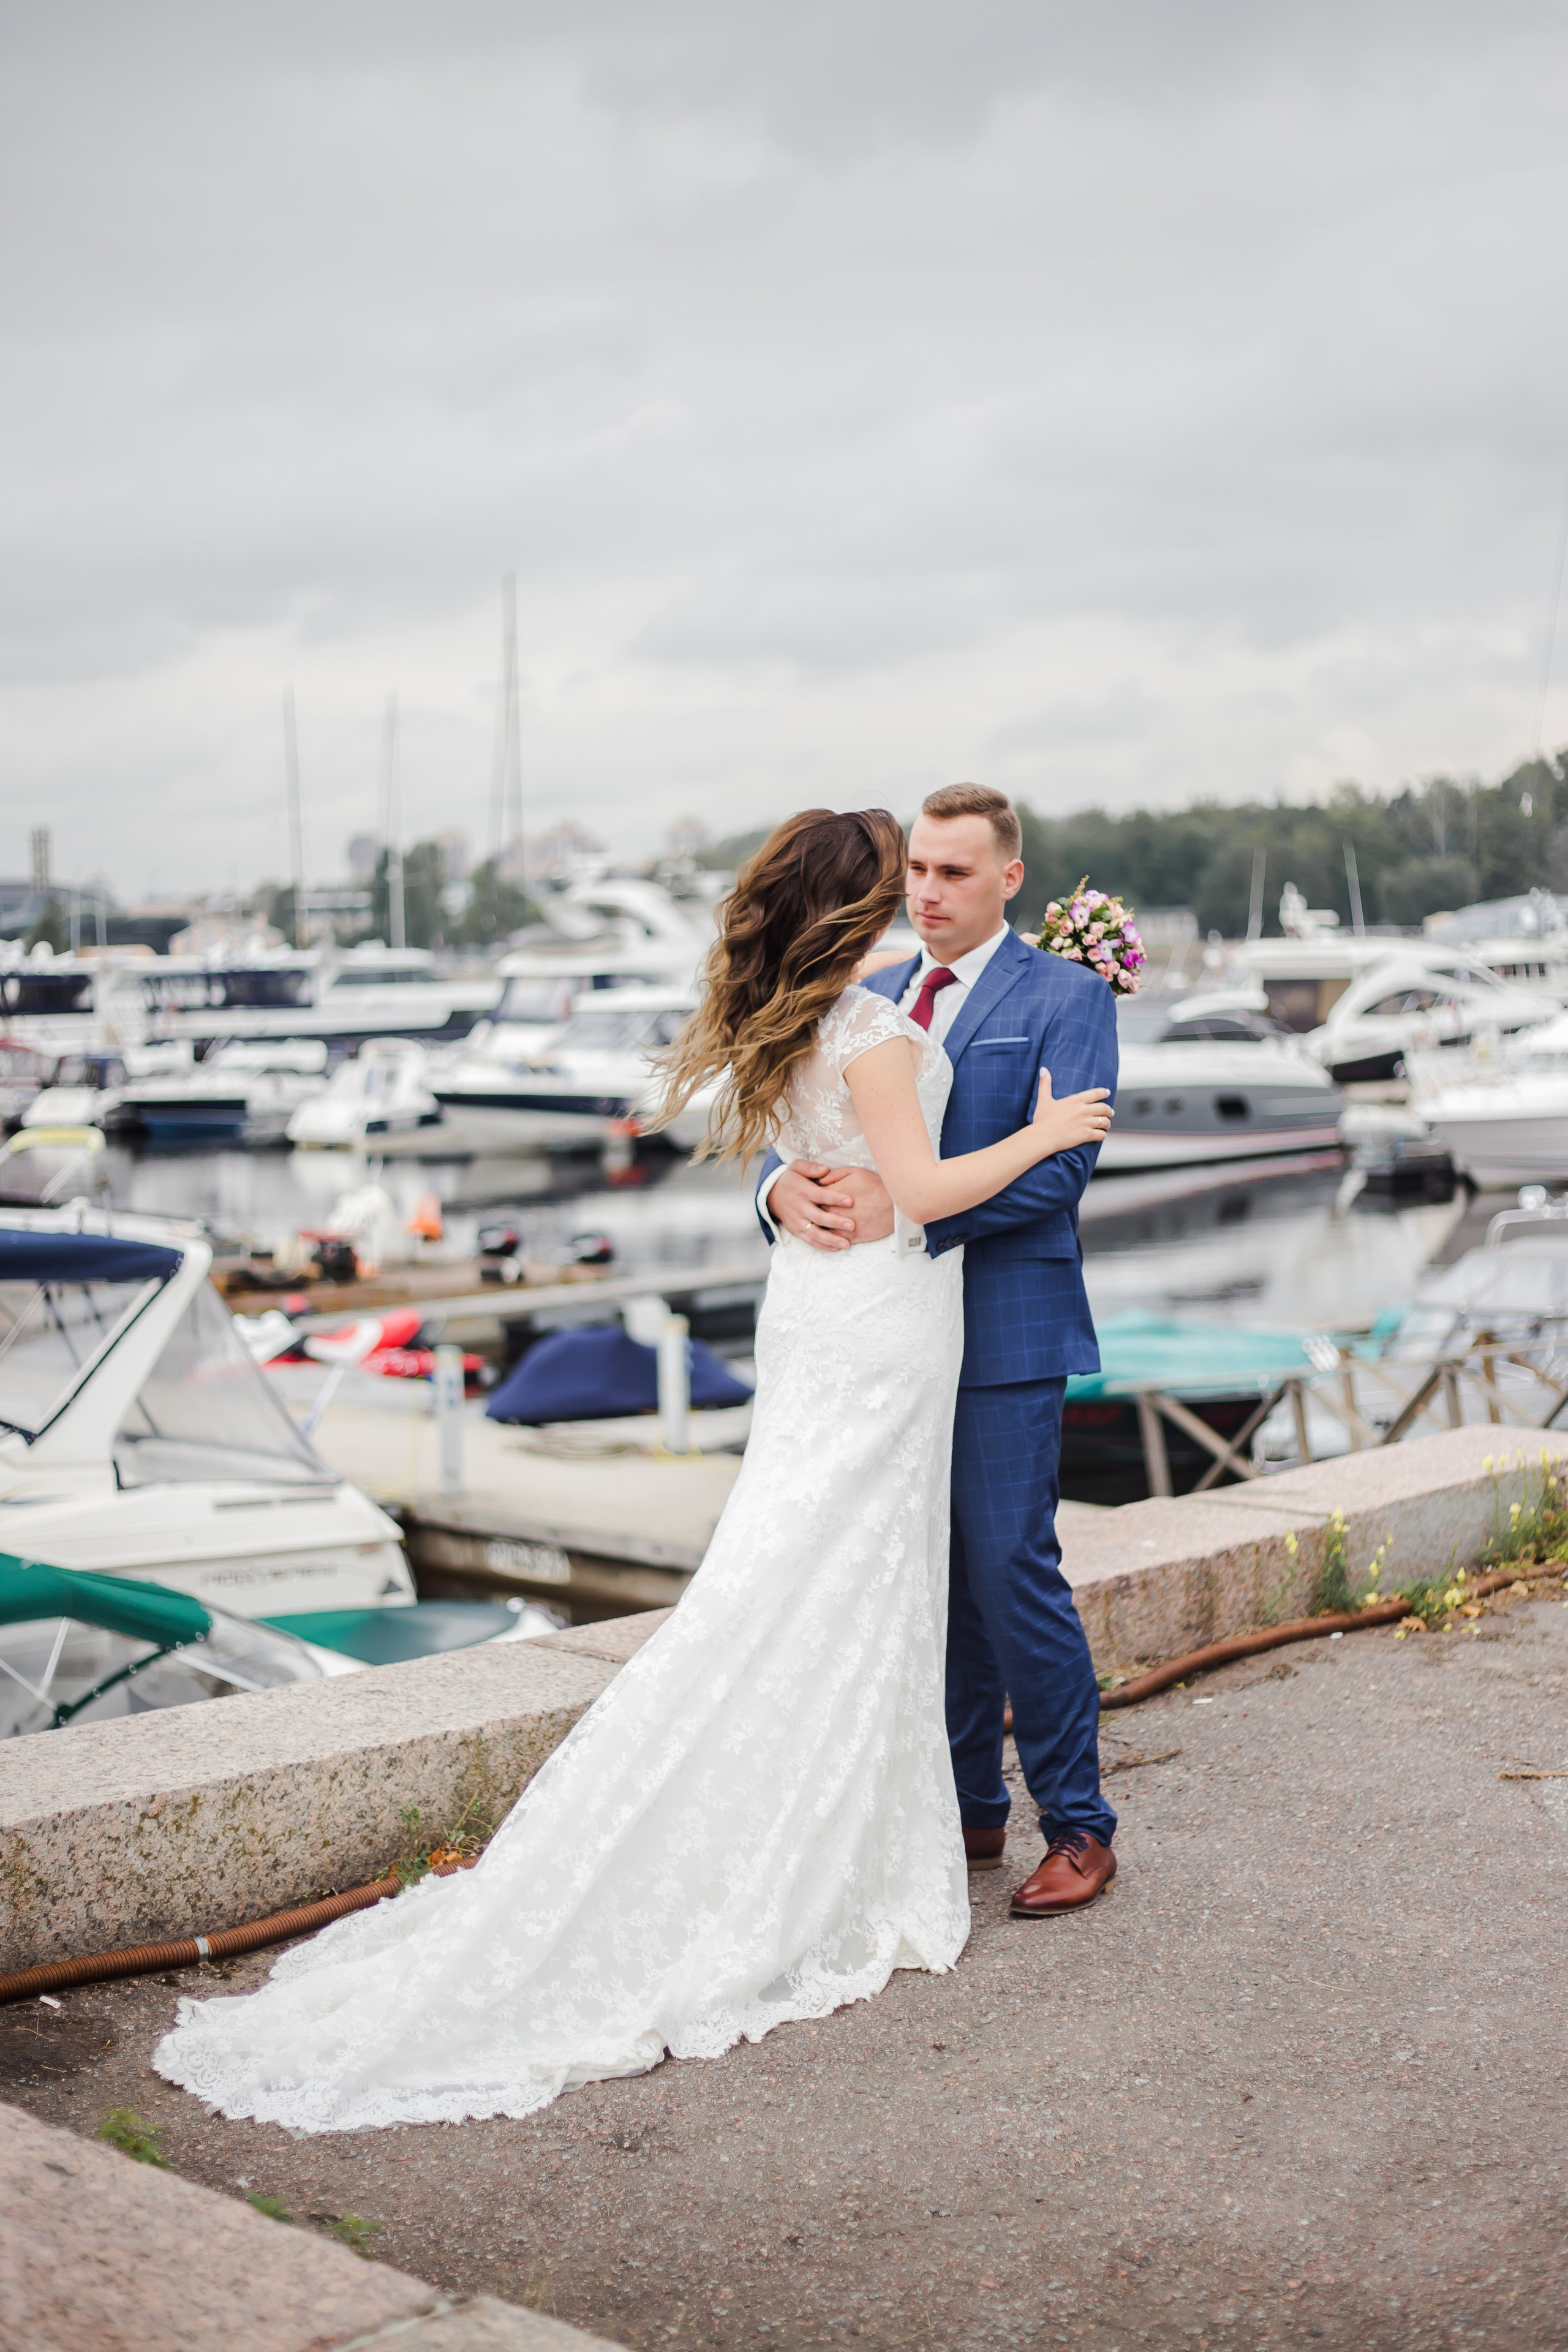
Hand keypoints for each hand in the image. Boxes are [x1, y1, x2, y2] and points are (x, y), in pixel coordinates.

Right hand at [768, 1162, 894, 1250]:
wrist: (772, 1196)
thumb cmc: (791, 1180)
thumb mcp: (796, 1167)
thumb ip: (810, 1167)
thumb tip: (825, 1170)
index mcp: (802, 1191)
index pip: (820, 1195)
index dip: (834, 1198)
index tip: (850, 1201)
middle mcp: (799, 1208)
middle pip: (818, 1217)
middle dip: (836, 1222)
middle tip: (852, 1225)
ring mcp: (798, 1221)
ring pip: (814, 1233)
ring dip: (831, 1239)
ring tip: (847, 1243)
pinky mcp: (797, 1231)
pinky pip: (810, 1241)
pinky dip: (823, 1246)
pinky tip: (837, 1248)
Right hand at [1031, 1069, 1112, 1154]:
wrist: (1043, 1136)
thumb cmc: (1043, 1119)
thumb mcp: (1044, 1100)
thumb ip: (1045, 1084)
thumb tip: (1043, 1070)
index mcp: (1075, 1100)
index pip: (1095, 1093)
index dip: (1103, 1092)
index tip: (1107, 1093)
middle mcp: (1083, 1110)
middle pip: (1104, 1108)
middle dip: (1109, 1110)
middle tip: (1110, 1112)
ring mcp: (1086, 1123)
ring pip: (1104, 1122)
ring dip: (1107, 1123)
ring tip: (1107, 1125)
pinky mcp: (1086, 1135)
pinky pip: (1101, 1135)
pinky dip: (1102, 1135)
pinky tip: (1101, 1135)